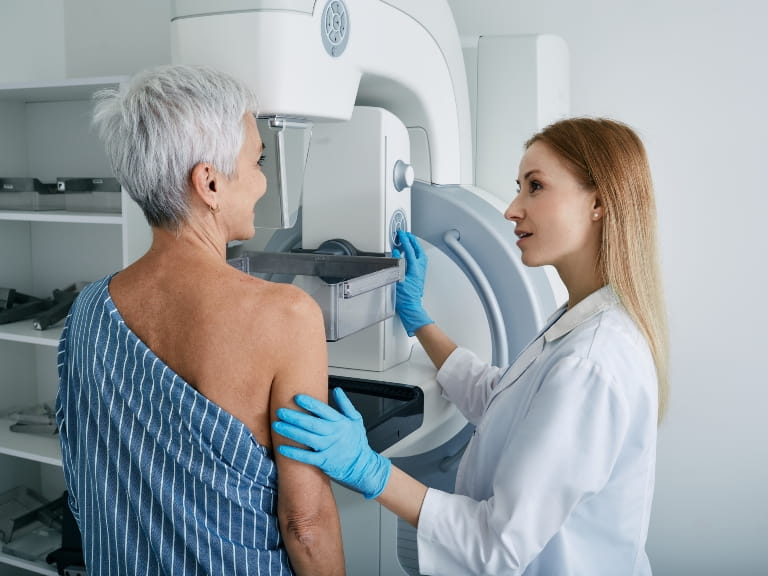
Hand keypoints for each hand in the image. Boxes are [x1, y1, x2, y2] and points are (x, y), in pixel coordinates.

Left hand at [273, 388, 391, 498]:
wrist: (362, 466)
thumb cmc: (357, 443)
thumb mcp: (356, 420)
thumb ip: (346, 404)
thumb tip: (337, 390)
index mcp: (340, 423)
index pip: (323, 410)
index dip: (310, 403)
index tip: (297, 397)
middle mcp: (334, 434)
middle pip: (311, 424)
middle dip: (294, 417)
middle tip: (280, 411)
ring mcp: (328, 448)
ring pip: (307, 438)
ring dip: (290, 432)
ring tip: (277, 425)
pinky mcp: (324, 461)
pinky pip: (307, 457)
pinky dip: (294, 453)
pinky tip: (282, 448)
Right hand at [392, 230, 433, 335]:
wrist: (411, 308)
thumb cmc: (405, 298)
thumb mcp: (398, 279)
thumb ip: (398, 265)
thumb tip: (397, 254)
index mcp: (415, 269)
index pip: (410, 250)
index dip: (405, 241)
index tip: (402, 234)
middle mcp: (420, 269)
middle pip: (418, 250)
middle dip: (412, 241)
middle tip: (407, 235)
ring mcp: (420, 272)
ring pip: (420, 255)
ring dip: (415, 247)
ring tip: (410, 241)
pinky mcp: (419, 276)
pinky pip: (419, 260)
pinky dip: (415, 254)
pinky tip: (411, 255)